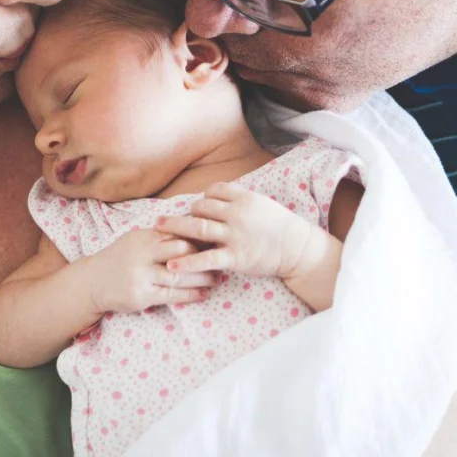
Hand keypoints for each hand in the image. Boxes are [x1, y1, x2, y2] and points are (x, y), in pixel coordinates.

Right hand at [82, 226, 219, 314]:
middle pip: (180, 251)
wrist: (93, 281)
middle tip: (223, 257)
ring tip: (217, 278)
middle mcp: (142, 254)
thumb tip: (192, 229)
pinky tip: (203, 293)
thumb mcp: (136, 240)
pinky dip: (190, 294)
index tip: (217, 239)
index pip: (177, 233)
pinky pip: (171, 295)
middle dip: (204, 255)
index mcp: (144, 236)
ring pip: (179, 275)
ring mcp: (141, 275)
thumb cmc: (120, 258)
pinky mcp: (141, 295)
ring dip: (202, 277)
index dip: (199, 237)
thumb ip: (160, 236)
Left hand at [154, 182, 333, 280]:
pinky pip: (206, 259)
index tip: (198, 207)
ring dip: (176, 227)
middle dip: (187, 213)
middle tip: (170, 219)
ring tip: (158, 229)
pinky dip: (187, 262)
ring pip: (199, 227)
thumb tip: (216, 196)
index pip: (214, 191)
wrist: (297, 249)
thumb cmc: (279, 227)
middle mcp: (237, 214)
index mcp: (244, 198)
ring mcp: (235, 236)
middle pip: (202, 207)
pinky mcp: (235, 257)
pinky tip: (171, 265)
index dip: (203, 198)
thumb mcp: (261, 204)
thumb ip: (239, 200)